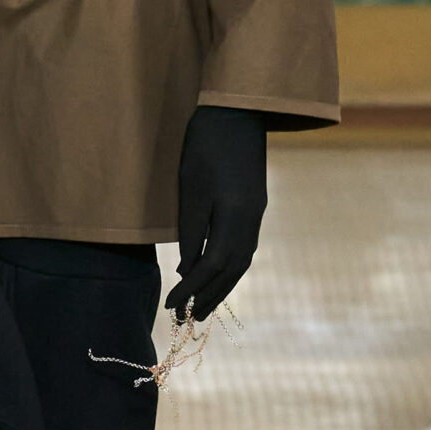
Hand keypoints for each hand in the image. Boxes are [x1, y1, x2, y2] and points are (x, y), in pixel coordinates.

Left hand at [169, 105, 267, 322]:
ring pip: (241, 261)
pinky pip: (244, 247)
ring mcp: (257, 213)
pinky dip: (229, 266)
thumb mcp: (191, 189)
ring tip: (203, 305)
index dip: (192, 289)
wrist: (237, 111)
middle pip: (233, 270)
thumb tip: (188, 270)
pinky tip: (215, 272)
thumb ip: (190, 232)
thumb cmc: (205, 145)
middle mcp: (252, 220)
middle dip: (211, 296)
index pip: (213, 266)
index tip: (173, 306)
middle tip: (190, 318)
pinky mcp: (254, 205)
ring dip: (222, 285)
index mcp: (236, 217)